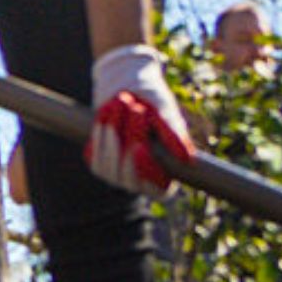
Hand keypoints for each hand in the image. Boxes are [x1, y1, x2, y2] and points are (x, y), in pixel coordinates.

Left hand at [88, 46, 191, 192]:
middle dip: (131, 138)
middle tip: (137, 108)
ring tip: (122, 101)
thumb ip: (175, 138)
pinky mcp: (98, 164)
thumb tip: (187, 160)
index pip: (158, 188)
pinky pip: (93, 155)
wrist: (128, 94)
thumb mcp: (168, 116)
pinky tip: (108, 108)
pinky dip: (100, 130)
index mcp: (166, 176)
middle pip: (129, 174)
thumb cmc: (156, 106)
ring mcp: (117, 175)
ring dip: (114, 130)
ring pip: (109, 166)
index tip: (140, 147)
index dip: (147, 171)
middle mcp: (141, 182)